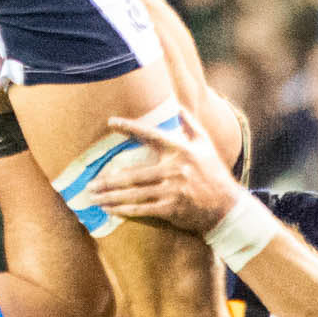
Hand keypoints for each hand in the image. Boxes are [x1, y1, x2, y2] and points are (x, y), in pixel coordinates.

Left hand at [87, 108, 242, 234]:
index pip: (150, 134)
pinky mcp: (172, 209)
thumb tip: (177, 106)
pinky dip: (125, 210)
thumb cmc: (214, 174)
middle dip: (108, 180)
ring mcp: (172, 190)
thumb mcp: (205, 145)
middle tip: (89, 182)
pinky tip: (111, 210)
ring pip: (135, 193)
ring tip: (94, 197)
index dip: (129, 127)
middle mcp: (174, 168)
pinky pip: (143, 209)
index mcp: (180, 149)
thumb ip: (190, 125)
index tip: (111, 122)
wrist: (228, 209)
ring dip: (111, 196)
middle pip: (133, 173)